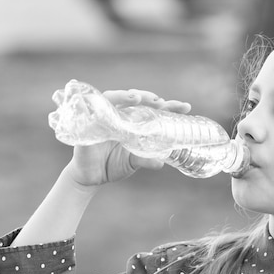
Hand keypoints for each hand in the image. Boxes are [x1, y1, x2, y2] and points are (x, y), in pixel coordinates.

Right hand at [65, 89, 191, 187]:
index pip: (153, 110)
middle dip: (148, 97)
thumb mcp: (132, 163)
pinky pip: (89, 111)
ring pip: (113, 98)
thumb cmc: (112, 165)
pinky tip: (103, 104)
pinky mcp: (87, 123)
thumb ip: (146, 160)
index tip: (186, 107)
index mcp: (135, 123)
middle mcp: (120, 116)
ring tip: (136, 98)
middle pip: (134, 99)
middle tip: (160, 101)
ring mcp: (103, 117)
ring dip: (124, 96)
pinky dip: (95, 105)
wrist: (90, 177)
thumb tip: (161, 163)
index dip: (169, 106)